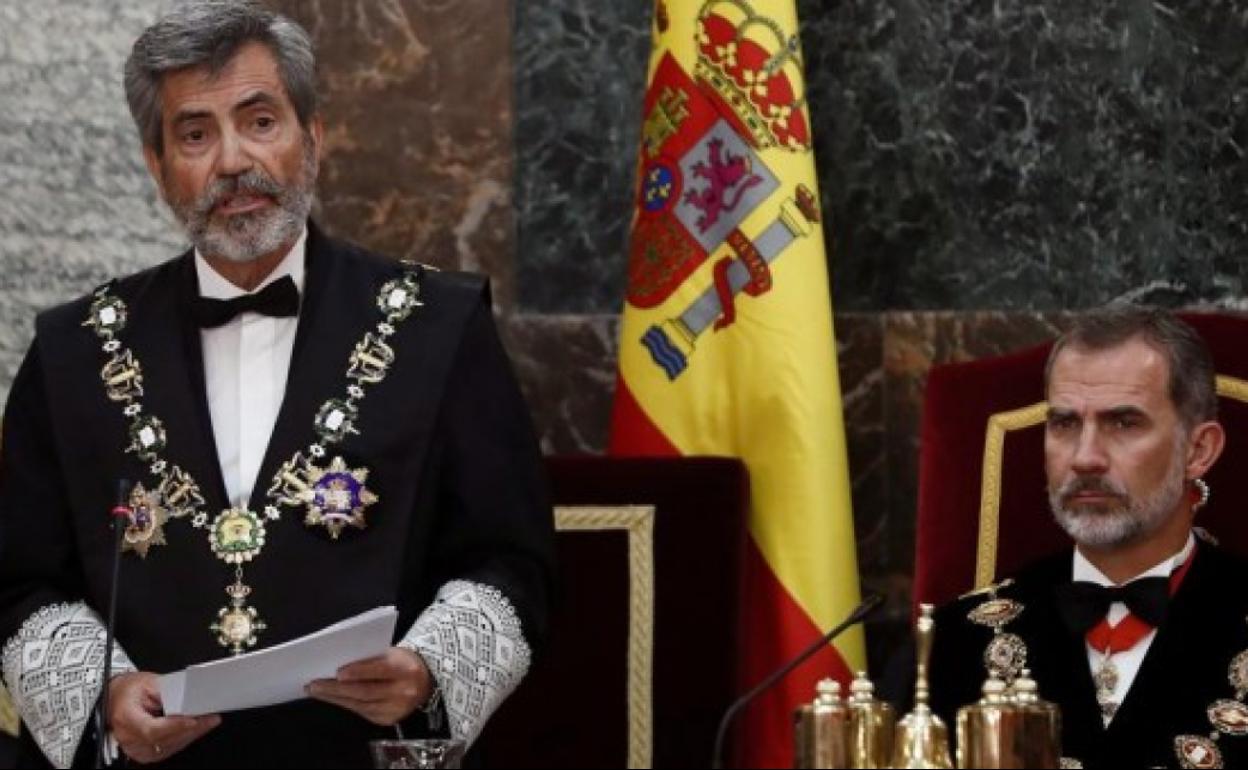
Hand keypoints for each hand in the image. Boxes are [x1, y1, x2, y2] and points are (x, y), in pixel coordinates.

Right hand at [107, 672, 220, 763]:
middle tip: (211, 717)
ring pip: (170, 746)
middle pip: (165, 739)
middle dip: (192, 728)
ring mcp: (136, 748)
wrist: (117, 699)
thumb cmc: (130, 690)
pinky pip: (169, 748)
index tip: (194, 720)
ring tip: (209, 720)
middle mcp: (129, 737)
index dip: (175, 726)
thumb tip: (191, 698)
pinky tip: (198, 728)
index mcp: (126, 718)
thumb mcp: (149, 682)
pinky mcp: (145, 752)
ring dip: (192, 734)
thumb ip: (169, 692)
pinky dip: (185, 738)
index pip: (152, 729)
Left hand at [307, 647, 432, 726]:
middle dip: (337, 689)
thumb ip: (370, 659)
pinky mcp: (388, 720)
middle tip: (314, 685)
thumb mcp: (392, 654)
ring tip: (316, 691)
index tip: (337, 673)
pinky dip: (344, 704)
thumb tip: (338, 665)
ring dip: (335, 698)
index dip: (358, 672)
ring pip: (360, 704)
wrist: (424, 682)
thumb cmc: (401, 663)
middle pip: (365, 691)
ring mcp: (396, 709)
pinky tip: (331, 698)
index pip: (380, 670)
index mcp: (406, 669)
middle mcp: (403, 692)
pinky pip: (362, 712)